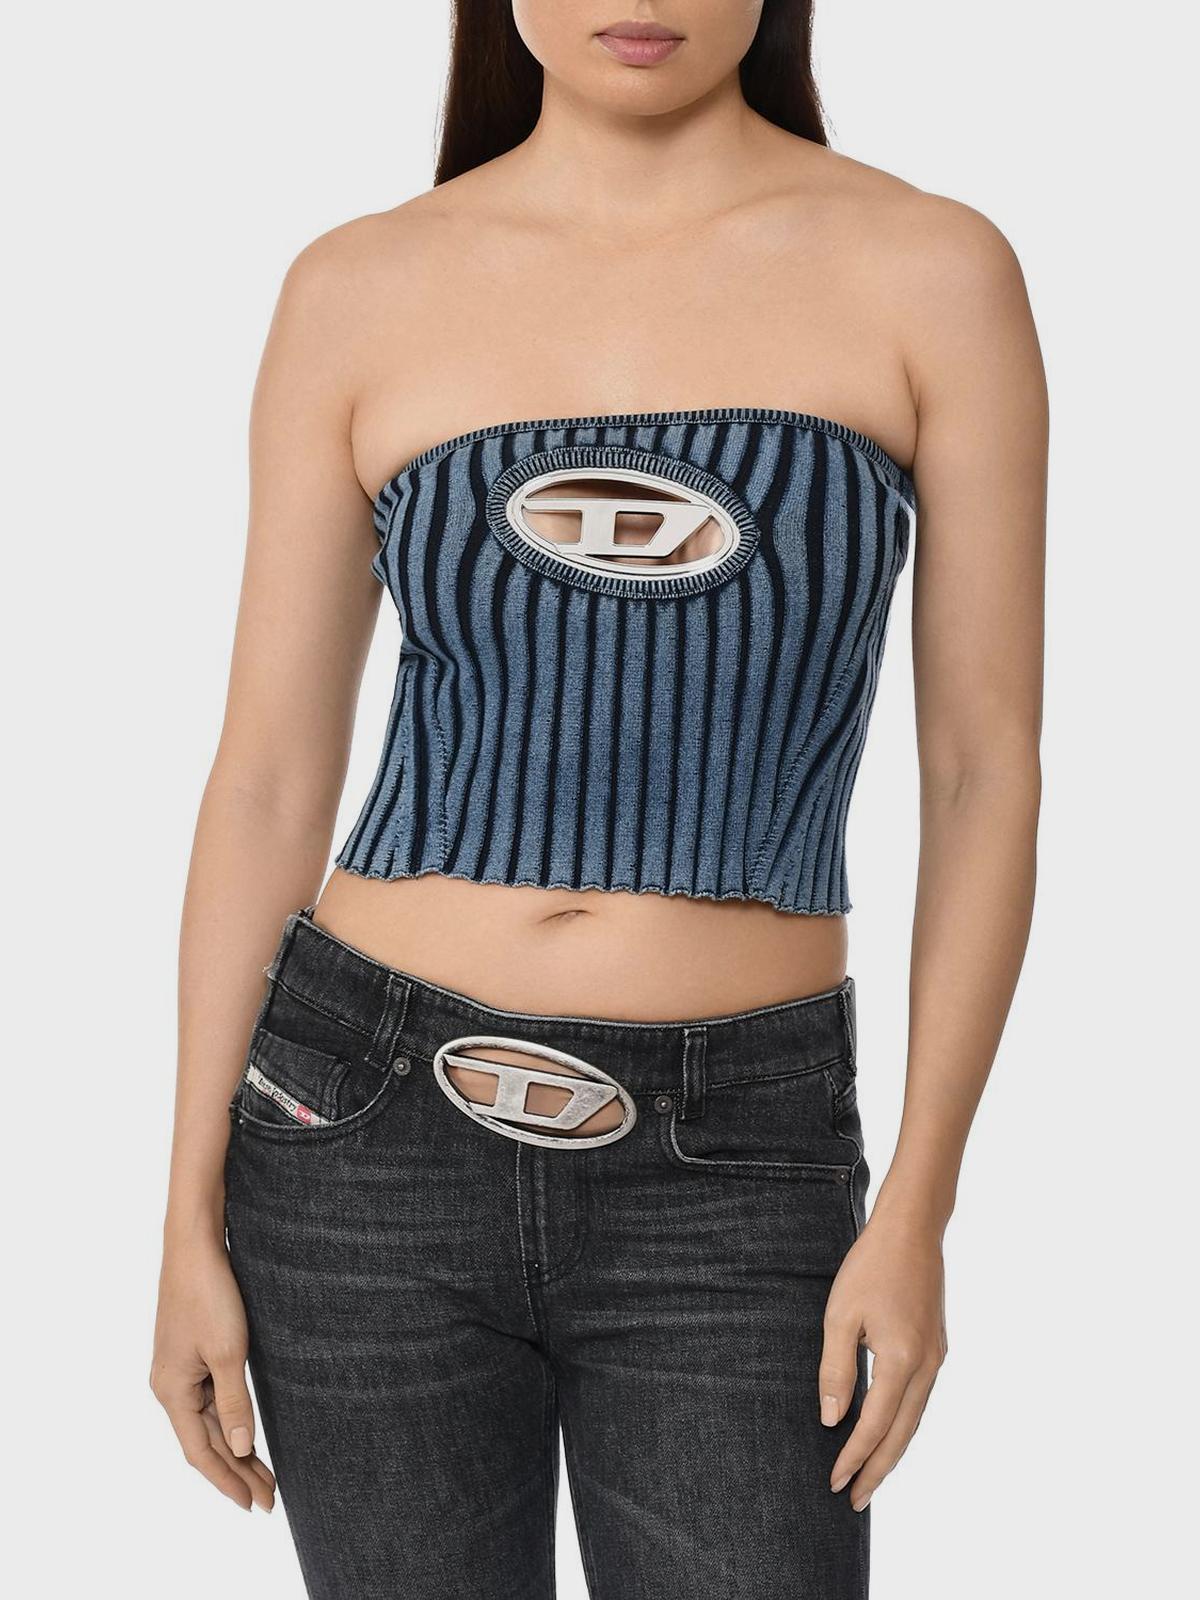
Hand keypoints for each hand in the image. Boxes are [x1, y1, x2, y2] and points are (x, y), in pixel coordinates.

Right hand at [150, 1229, 275, 1512]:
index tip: (254, 1505)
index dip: (228, 1481)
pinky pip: (210, 1400)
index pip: (201, 1452)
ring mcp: (179, 1370)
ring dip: (236, 1448)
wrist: (195, 1246)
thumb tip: (240, 1448)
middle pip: (205, 1441)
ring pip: (209, 1422)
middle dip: (237, 1471)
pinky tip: (245, 1432)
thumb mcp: (229, 1352)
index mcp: (172, 1391)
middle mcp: (170, 1386)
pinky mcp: (191, 1353)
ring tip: (264, 1474)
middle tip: (270, 1498)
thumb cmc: (210, 1294)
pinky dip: (229, 1421)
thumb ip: (234, 1404)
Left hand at [818, 1213, 946, 1510]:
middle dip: (877, 1470)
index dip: (853, 1458)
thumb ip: (836, 1370)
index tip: (834, 1484)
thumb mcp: (841, 1315)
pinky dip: (902, 1424)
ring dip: (892, 1451)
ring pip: (914, 1420)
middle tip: (855, 1501)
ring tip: (869, 1477)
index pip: (874, 1426)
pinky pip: (919, 1400)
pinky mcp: (937, 1348)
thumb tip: (831, 1419)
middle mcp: (927, 1366)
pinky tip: (887, 1431)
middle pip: (901, 1435)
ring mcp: (937, 1358)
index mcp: (902, 1360)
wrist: (912, 1230)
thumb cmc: (870, 1266)